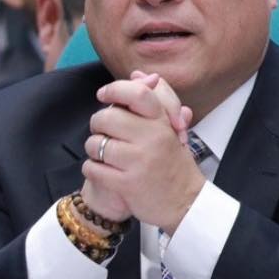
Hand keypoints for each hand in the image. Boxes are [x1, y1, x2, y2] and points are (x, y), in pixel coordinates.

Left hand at [84, 75, 204, 232]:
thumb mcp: (169, 129)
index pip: (137, 94)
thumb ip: (155, 100)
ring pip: (95, 143)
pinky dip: (92, 168)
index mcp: (162, 123)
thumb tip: (138, 74)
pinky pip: (92, 167)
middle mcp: (152, 139)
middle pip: (106, 118)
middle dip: (98, 125)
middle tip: (104, 133)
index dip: (115, 89)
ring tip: (105, 155)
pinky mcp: (127, 184)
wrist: (186, 204)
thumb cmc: (173, 163)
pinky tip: (103, 170)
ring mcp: (139, 162)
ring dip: (94, 149)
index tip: (103, 94)